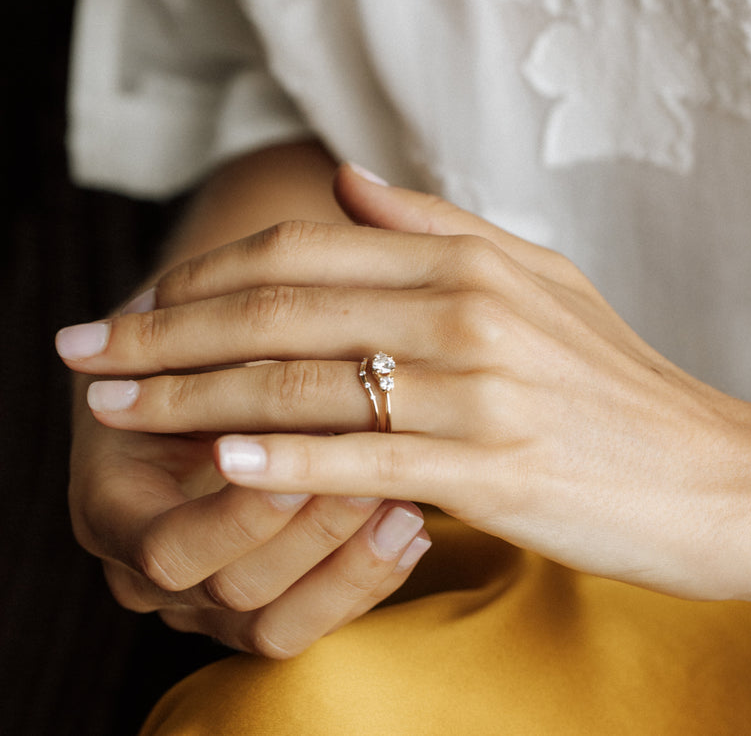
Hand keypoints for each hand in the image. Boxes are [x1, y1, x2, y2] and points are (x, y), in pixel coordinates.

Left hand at [59, 165, 750, 602]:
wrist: (709, 470)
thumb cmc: (613, 383)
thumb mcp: (535, 279)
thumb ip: (436, 226)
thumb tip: (347, 179)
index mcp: (467, 263)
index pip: (301, 254)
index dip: (204, 279)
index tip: (138, 305)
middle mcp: (467, 313)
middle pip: (281, 312)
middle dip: (166, 335)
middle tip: (86, 354)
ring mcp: (479, 392)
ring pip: (306, 385)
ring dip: (197, 397)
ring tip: (120, 409)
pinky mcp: (494, 469)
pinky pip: (367, 457)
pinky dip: (287, 458)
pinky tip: (220, 457)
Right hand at [62, 309, 429, 659]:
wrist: (191, 388)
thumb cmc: (188, 358)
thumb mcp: (185, 351)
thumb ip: (214, 366)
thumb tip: (282, 360)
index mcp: (112, 512)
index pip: (167, 548)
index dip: (236, 515)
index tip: (299, 467)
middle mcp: (153, 574)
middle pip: (233, 590)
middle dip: (311, 536)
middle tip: (373, 481)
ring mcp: (209, 601)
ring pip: (279, 625)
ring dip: (350, 569)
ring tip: (407, 514)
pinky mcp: (264, 604)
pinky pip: (314, 621)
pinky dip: (367, 581)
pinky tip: (413, 532)